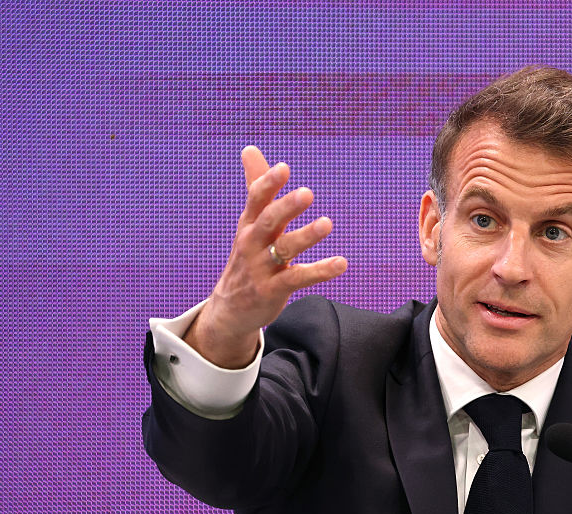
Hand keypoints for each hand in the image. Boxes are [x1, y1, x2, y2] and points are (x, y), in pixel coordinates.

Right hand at [183, 146, 347, 367]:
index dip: (267, 183)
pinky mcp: (273, 290)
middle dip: (286, 208)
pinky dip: (320, 271)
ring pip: (283, 250)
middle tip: (307, 193)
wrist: (230, 308)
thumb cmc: (247, 257)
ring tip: (327, 223)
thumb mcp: (249, 222)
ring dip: (305, 236)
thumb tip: (249, 148)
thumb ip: (256, 186)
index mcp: (249, 224)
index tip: (283, 168)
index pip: (255, 200)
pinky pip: (298, 278)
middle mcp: (252, 244)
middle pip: (268, 222)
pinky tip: (341, 263)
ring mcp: (261, 268)